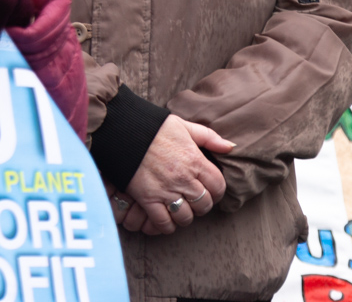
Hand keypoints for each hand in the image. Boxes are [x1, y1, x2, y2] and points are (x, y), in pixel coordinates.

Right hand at [116, 115, 233, 234]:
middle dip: (201, 205)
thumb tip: (230, 147)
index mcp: (195, 160)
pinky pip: (163, 222)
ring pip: (186, 217)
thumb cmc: (152, 126)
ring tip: (178, 209)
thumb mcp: (183, 126)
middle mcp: (184, 178)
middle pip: (204, 204)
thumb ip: (208, 137)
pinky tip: (163, 217)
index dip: (216, 192)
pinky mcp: (147, 198)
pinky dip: (165, 225)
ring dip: (185, 216)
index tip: (209, 191)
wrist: (121, 129)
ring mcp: (166, 190)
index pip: (218, 186)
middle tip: (193, 201)